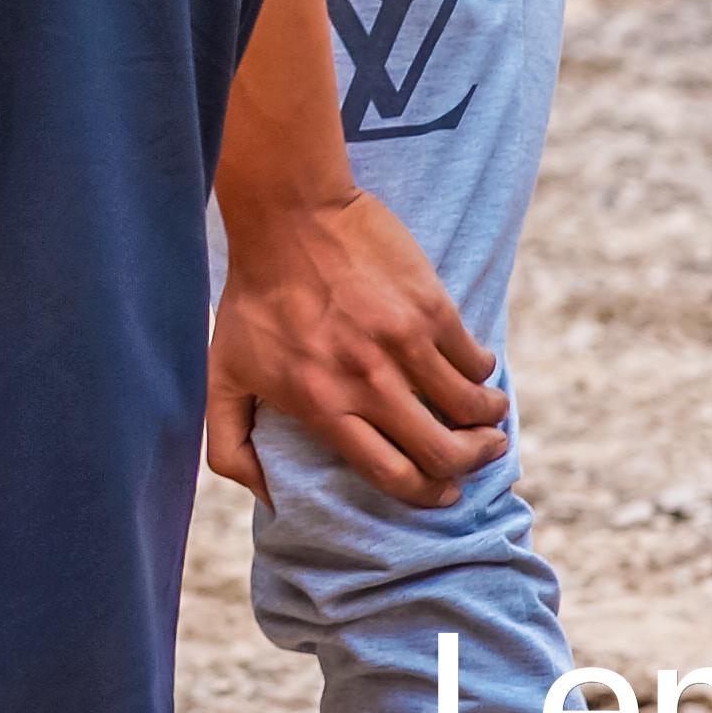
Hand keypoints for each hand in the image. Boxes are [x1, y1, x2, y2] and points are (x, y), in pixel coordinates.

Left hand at [206, 182, 509, 505]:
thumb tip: (267, 498)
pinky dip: (482, 374)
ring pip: (472, 409)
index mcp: (323, 405)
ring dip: (489, 422)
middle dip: (471, 464)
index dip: (427, 494)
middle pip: (444, 453)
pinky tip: (473, 370)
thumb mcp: (223, 372)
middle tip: (480, 453)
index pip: (394, 476)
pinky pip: (475, 360)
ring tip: (488, 417)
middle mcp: (367, 383)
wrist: (288, 213)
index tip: (443, 492)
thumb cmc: (254, 296)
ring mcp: (404, 345)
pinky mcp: (430, 309)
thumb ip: (231, 443)